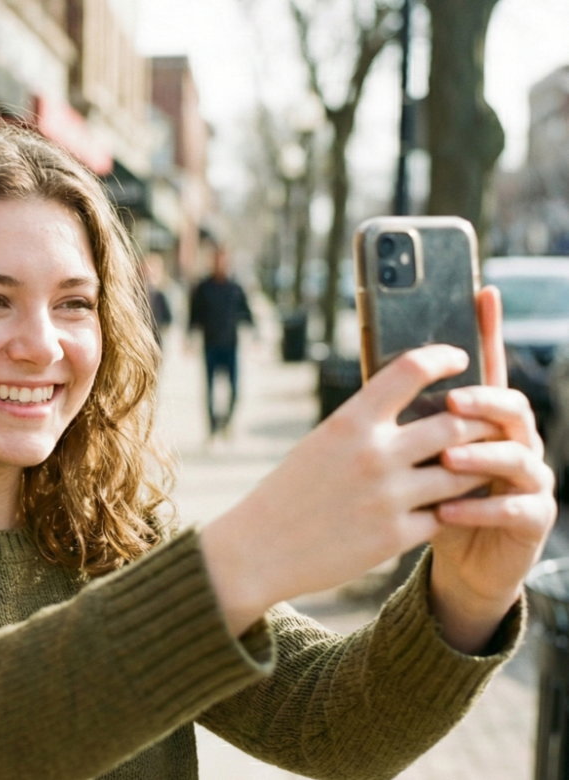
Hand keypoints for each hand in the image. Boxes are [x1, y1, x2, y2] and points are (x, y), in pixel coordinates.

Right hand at [202, 343, 499, 635]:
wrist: (259, 549)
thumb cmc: (289, 492)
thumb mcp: (321, 444)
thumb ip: (364, 425)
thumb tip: (411, 406)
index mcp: (350, 422)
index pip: (410, 370)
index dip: (443, 358)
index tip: (458, 359)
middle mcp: (374, 454)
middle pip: (456, 423)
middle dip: (481, 421)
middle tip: (489, 422)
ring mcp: (388, 497)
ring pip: (464, 472)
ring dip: (478, 467)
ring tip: (480, 464)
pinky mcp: (396, 536)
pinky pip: (446, 515)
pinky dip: (454, 509)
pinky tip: (453, 506)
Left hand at [427, 286, 556, 653]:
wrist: (452, 558)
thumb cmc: (422, 498)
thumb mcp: (404, 455)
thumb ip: (401, 416)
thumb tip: (370, 371)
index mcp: (480, 417)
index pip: (486, 365)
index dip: (488, 328)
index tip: (480, 292)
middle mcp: (512, 439)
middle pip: (508, 405)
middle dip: (482, 400)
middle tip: (453, 400)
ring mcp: (527, 477)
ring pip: (517, 454)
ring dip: (480, 454)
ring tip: (447, 458)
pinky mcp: (530, 518)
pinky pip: (515, 507)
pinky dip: (480, 506)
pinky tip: (448, 510)